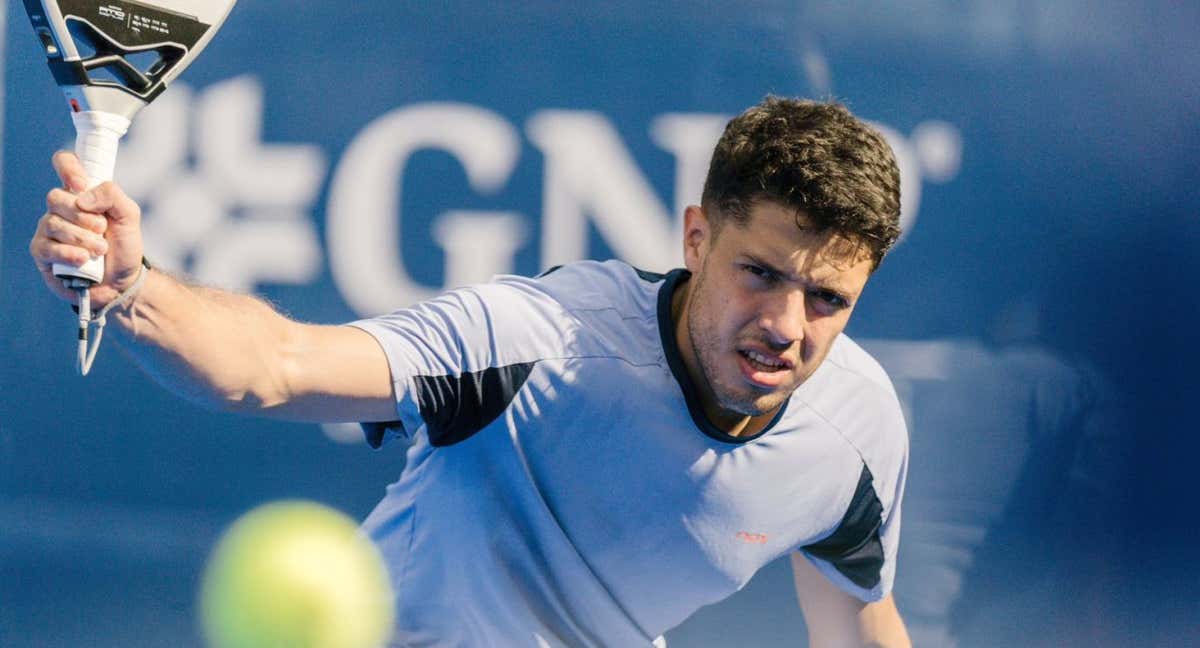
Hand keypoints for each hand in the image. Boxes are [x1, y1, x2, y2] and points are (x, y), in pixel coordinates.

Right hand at [29, 151, 145, 309]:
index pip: (65, 164)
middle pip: (56, 197)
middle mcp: (61, 208)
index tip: (82, 184)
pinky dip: (70, 253)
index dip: (68, 167)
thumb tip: (83, 196)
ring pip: (53, 223)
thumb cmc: (124, 246)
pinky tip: (84, 260)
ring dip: (83, 238)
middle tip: (102, 230)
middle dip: (84, 217)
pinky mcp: (42, 252)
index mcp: (81, 193)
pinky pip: (48, 247)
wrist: (123, 281)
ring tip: (100, 250)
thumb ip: (112, 196)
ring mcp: (48, 230)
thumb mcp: (129, 216)